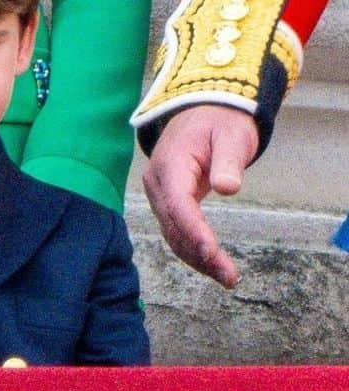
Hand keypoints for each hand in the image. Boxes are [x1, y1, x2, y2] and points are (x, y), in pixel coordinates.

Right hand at [142, 104, 259, 287]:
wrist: (205, 112)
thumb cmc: (221, 123)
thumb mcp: (232, 136)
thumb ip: (229, 161)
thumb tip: (228, 188)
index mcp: (171, 162)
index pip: (178, 202)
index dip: (194, 230)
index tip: (213, 252)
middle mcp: (158, 180)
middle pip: (174, 224)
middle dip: (200, 253)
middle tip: (230, 276)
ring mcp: (160, 192)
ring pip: (172, 233)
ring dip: (197, 257)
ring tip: (227, 277)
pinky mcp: (167, 200)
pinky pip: (175, 229)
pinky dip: (192, 249)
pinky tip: (212, 263)